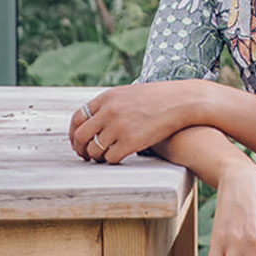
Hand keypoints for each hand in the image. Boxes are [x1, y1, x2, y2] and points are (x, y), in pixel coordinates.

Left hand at [69, 79, 208, 163]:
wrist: (182, 101)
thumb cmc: (158, 99)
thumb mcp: (129, 93)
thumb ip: (111, 104)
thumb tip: (95, 119)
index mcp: (107, 97)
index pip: (78, 117)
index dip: (74, 133)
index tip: (77, 141)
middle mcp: (110, 111)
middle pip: (81, 136)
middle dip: (79, 149)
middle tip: (84, 155)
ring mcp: (119, 127)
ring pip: (94, 149)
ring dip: (95, 157)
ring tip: (101, 159)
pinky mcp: (131, 142)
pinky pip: (111, 158)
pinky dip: (110, 161)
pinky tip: (116, 159)